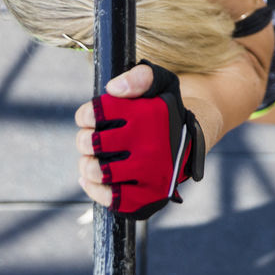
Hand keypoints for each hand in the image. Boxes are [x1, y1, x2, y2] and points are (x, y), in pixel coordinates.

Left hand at [74, 62, 206, 217]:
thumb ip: (141, 76)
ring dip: (88, 164)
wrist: (189, 145)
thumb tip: (114, 89)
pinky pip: (108, 196)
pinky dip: (94, 187)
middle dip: (85, 140)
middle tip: (95, 140)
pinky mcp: (146, 198)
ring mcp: (148, 175)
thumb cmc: (166, 114)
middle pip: (90, 143)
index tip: (91, 118)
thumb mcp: (161, 84)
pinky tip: (97, 177)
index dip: (85, 116)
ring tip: (96, 159)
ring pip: (96, 170)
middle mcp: (151, 146)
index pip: (96, 114)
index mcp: (150, 116)